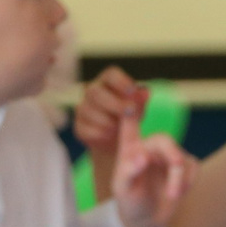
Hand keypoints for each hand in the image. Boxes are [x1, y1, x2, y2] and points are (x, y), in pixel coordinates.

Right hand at [74, 66, 146, 199]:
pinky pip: (86, 129)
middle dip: (113, 104)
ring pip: (90, 110)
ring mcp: (83, 110)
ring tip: (118, 131)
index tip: (132, 92)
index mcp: (110, 84)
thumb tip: (146, 91)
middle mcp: (93, 93)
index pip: (111, 74)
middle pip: (96, 91)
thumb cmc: (134, 131)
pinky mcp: (79, 128)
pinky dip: (99, 135)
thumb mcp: (140, 116)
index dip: (120, 81)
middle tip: (126, 115)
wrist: (121, 152)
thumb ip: (141, 102)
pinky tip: (108, 139)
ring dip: (107, 121)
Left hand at [111, 112, 196, 226]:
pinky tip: (178, 193)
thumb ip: (130, 171)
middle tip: (177, 165)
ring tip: (173, 196)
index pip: (130, 124)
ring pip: (181, 159)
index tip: (137, 90)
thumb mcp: (123, 190)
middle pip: (165, 141)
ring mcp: (168, 158)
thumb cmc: (129, 202)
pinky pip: (193, 167)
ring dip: (179, 178)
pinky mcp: (183, 168)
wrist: (147, 221)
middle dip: (172, 154)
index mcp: (130, 149)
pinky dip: (188, 181)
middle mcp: (149, 149)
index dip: (134, 108)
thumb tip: (143, 156)